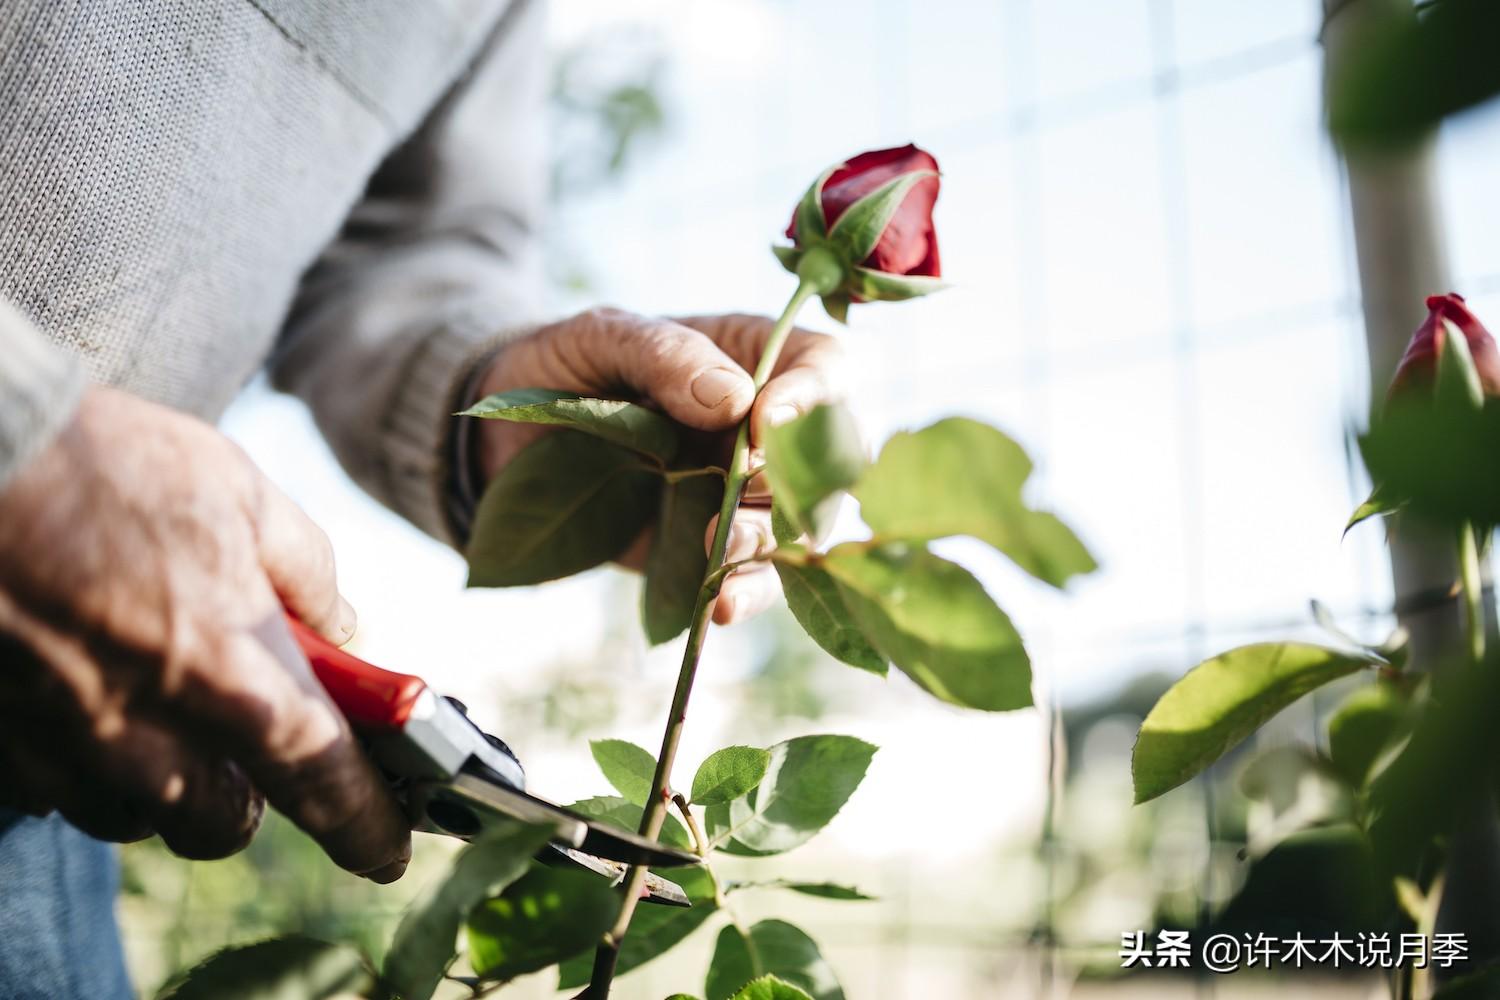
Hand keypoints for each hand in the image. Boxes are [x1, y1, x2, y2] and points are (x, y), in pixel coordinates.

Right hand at [0, 387, 409, 879]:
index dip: (365, 825)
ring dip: (155, 781)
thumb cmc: (99, 462)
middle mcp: (149, 734)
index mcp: (232, 671)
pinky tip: (73, 690)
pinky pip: (53, 790)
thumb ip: (303, 569)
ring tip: (147, 698)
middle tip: (241, 740)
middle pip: (220, 824)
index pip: (323, 781)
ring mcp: (60, 751)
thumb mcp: (235, 489)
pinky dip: (78, 760)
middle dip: (243, 796)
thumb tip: (340, 623)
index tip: (387, 852)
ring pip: (130, 816)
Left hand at [475, 307, 844, 623]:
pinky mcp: (715, 546)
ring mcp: (744, 491)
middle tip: (745, 489)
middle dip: (800, 481)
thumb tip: (734, 400)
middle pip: (831, 456)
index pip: (824, 366)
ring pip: (799, 524)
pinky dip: (750, 591)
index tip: (766, 420)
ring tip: (718, 553)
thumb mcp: (602, 339)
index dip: (813, 395)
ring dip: (769, 542)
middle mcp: (766, 427)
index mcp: (754, 356)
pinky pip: (757, 576)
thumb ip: (665, 354)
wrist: (505, 435)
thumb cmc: (565, 365)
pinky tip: (720, 602)